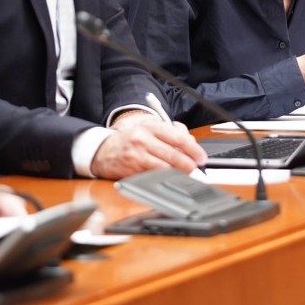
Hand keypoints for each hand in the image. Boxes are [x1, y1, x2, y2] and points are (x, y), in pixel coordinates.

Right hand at [91, 113, 206, 178]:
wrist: (103, 149)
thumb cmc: (130, 138)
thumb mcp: (149, 127)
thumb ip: (170, 132)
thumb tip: (191, 143)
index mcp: (150, 126)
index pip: (178, 137)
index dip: (193, 149)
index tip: (201, 157)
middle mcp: (142, 139)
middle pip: (173, 155)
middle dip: (189, 164)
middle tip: (195, 168)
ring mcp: (136, 156)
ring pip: (164, 168)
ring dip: (178, 173)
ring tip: (184, 174)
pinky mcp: (131, 171)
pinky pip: (153, 177)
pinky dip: (164, 178)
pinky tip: (169, 178)